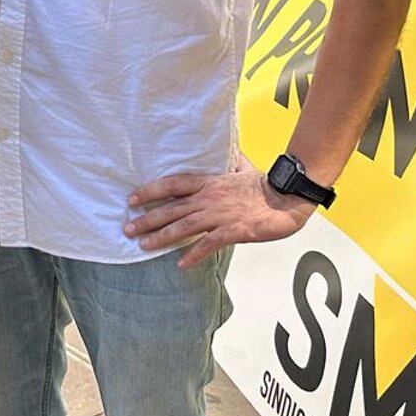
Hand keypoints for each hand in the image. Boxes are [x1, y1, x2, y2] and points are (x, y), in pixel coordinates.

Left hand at [125, 155, 314, 270]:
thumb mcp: (243, 168)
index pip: (172, 184)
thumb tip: (229, 152)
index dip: (150, 191)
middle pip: (171, 208)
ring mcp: (220, 214)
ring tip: (144, 245)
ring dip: (162, 237)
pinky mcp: (234, 230)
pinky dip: (194, 254)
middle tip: (128, 228)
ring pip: (184, 226)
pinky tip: (181, 264)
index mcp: (209, 182)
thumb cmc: (266, 183)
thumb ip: (231, 162)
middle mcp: (209, 198)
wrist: (288, 196)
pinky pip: (209, 244)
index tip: (132, 198)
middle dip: (147, 219)